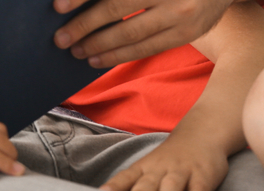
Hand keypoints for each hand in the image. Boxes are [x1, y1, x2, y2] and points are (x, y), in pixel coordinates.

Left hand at [53, 0, 235, 66]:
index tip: (57, 6)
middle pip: (116, 9)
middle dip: (83, 26)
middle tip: (60, 37)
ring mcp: (180, 11)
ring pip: (130, 33)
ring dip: (98, 45)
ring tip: (76, 51)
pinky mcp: (188, 32)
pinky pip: (148, 48)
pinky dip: (120, 55)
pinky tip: (99, 58)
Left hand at [100, 134, 228, 190]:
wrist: (200, 133)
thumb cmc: (169, 158)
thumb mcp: (150, 167)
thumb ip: (135, 183)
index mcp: (143, 168)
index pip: (125, 178)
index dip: (114, 187)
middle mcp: (159, 170)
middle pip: (145, 187)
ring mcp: (181, 172)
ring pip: (170, 188)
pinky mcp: (203, 177)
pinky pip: (198, 190)